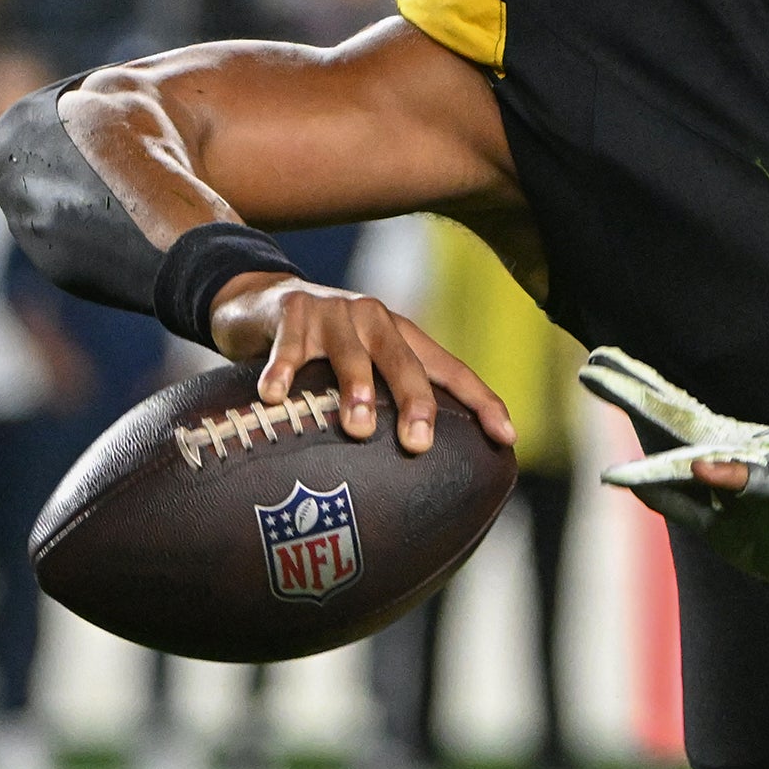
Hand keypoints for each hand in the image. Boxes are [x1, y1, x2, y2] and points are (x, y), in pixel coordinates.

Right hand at [211, 272, 514, 455]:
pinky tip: (275, 397)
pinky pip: (288, 348)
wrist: (262, 299)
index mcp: (403, 337)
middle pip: (404, 362)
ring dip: (356, 388)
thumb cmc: (323, 349)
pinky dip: (282, 372)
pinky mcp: (291, 312)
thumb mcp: (363, 366)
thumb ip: (387, 404)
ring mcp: (334, 313)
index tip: (507, 437)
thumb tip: (420, 468)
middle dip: (415, 402)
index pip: (451, 369)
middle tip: (419, 443)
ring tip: (359, 426)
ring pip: (351, 353)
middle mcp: (375, 320)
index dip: (481, 401)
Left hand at [580, 347, 768, 605]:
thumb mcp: (716, 528)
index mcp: (720, 457)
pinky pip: (755, 482)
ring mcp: (763, 467)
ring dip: (669, 423)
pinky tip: (703, 467)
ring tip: (629, 403)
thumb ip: (679, 503)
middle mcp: (738, 450)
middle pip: (677, 418)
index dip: (631, 396)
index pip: (666, 423)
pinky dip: (729, 475)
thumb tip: (633, 482)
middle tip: (592, 366)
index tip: (593, 370)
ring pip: (705, 442)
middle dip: (634, 392)